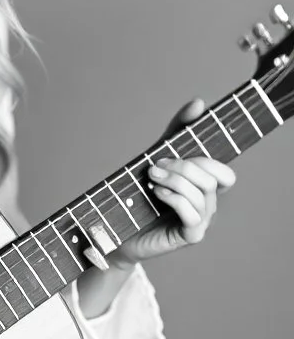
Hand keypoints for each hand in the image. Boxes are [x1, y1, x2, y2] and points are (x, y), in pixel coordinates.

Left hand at [113, 98, 236, 266]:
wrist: (115, 231)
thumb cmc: (139, 196)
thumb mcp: (158, 157)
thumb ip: (178, 133)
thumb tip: (198, 102)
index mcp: (204, 189)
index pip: (224, 172)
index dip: (206, 158)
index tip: (175, 149)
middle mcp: (208, 206)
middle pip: (213, 178)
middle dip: (183, 166)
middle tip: (155, 166)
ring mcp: (201, 222)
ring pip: (202, 193)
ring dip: (174, 180)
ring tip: (151, 177)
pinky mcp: (189, 236)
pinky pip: (193, 213)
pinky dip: (174, 198)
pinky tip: (156, 193)